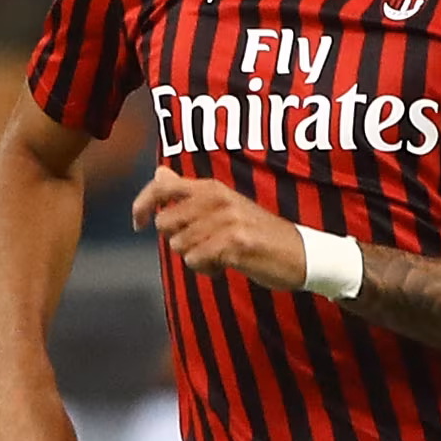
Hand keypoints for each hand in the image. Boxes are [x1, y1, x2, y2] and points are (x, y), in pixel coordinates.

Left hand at [133, 168, 306, 290]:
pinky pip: (197, 261)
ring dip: (195, 258)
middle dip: (178, 240)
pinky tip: (225, 267)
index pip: (161, 187)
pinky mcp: (234, 244)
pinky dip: (207, 269)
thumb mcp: (224, 204)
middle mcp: (217, 200)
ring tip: (219, 256)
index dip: (142, 204)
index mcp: (212, 188)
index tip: (138, 223)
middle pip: (166, 224)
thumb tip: (158, 171)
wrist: (301, 254)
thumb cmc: (258, 232)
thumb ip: (188, 190)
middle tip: (203, 245)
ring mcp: (226, 222)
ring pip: (180, 246)